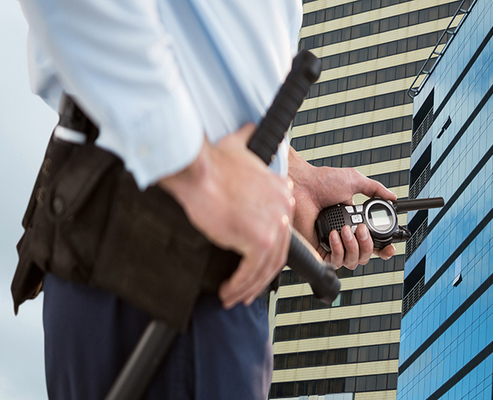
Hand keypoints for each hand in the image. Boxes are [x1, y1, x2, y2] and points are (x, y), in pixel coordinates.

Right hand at [159, 123, 293, 308]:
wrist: (199, 169)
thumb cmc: (213, 162)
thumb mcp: (239, 146)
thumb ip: (248, 141)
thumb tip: (249, 128)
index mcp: (281, 192)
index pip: (280, 231)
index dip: (268, 253)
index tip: (255, 266)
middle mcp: (283, 209)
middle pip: (277, 254)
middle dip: (261, 277)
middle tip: (246, 289)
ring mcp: (273, 225)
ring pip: (265, 268)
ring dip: (248, 287)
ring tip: (233, 296)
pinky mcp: (258, 239)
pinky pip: (251, 272)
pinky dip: (240, 286)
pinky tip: (228, 291)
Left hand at [288, 148, 396, 268]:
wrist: (303, 185)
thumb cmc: (322, 182)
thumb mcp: (354, 182)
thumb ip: (375, 190)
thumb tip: (392, 197)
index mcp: (354, 223)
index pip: (372, 243)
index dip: (383, 249)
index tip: (389, 248)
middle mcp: (344, 236)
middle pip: (366, 256)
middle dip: (369, 245)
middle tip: (361, 229)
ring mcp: (331, 244)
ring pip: (353, 262)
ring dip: (354, 246)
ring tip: (345, 229)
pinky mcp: (318, 251)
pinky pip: (335, 262)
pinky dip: (338, 250)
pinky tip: (334, 235)